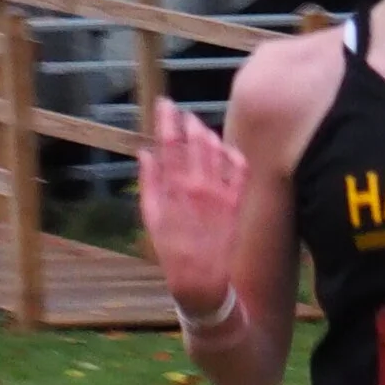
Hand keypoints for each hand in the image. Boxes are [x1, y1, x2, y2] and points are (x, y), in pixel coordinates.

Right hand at [137, 96, 246, 313]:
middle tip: (184, 114)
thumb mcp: (151, 217)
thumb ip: (149, 182)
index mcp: (173, 187)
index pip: (169, 142)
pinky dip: (234, 155)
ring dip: (209, 135)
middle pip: (195, 141)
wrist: (201, 280)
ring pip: (217, 151)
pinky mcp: (235, 203)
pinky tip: (227, 149)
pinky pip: (239, 171)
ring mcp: (219, 193)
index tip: (164, 104)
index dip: (167, 119)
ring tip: (202, 129)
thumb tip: (146, 153)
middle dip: (188, 122)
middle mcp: (197, 186)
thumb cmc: (171, 250)